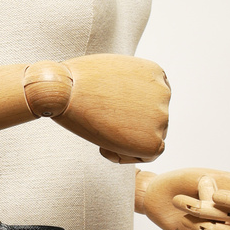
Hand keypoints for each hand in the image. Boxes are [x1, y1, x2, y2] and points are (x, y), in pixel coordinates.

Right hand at [54, 54, 170, 162]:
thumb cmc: (76, 80)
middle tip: (100, 124)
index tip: (107, 112)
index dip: (131, 111)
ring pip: (151, 137)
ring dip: (126, 140)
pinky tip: (103, 147)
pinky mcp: (153, 139)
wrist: (66, 91)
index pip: (152, 100)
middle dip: (128, 125)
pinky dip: (127, 155)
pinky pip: (149, 155)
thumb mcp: (109, 74)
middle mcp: (164, 92)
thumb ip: (126, 87)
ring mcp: (162, 116)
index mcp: (155, 74)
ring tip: (99, 133)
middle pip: (153, 119)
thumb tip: (127, 106)